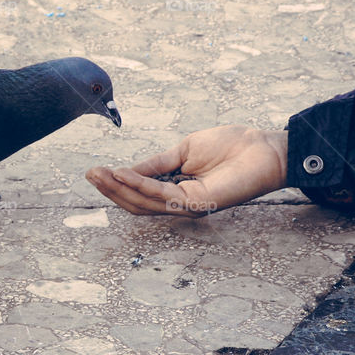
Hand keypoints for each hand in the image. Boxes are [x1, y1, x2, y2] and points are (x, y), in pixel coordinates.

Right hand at [87, 125, 288, 216]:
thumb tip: (128, 170)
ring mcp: (189, 207)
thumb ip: (157, 163)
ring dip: (118, 189)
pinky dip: (139, 184)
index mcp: (177, 191)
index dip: (115, 185)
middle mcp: (180, 204)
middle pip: (136, 204)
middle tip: (90, 174)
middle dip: (110, 189)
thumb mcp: (184, 150)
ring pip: (144, 203)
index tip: (94, 171)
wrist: (264, 148)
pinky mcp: (197, 204)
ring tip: (99, 174)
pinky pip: (160, 195)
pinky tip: (122, 174)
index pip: (139, 195)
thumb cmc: (232, 147)